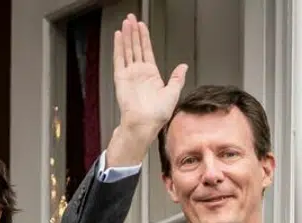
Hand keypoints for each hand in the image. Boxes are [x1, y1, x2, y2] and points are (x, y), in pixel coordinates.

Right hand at [105, 14, 187, 166]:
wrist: (144, 123)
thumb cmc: (157, 114)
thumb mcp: (173, 93)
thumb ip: (177, 78)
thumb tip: (183, 67)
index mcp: (151, 75)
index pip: (146, 51)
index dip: (144, 38)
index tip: (142, 27)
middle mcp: (139, 73)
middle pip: (135, 47)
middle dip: (133, 32)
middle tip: (131, 19)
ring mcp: (129, 74)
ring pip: (127, 50)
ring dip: (126, 36)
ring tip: (125, 23)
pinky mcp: (121, 78)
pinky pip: (119, 59)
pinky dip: (118, 47)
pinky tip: (118, 36)